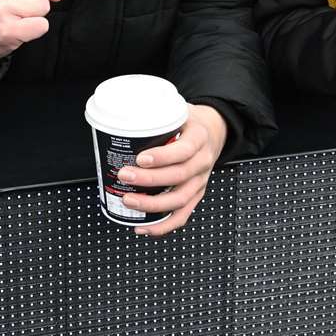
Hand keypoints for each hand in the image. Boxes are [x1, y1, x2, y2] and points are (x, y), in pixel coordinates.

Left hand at [114, 104, 227, 236]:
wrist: (212, 131)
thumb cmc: (189, 122)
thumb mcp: (177, 109)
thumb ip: (155, 111)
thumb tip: (123, 114)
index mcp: (199, 138)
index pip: (185, 150)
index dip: (163, 156)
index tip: (141, 158)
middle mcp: (202, 162)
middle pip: (179, 176)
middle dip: (149, 180)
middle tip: (125, 175)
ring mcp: (200, 181)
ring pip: (180, 199)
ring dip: (152, 204)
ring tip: (129, 200)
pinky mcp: (195, 195)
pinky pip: (182, 215)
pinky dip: (163, 225)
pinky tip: (144, 227)